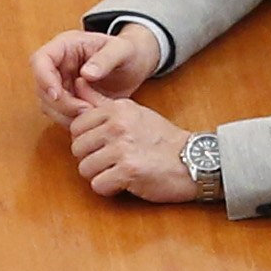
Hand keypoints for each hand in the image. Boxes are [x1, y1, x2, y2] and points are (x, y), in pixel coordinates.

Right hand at [28, 24, 163, 116]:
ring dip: (65, 114)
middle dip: (60, 103)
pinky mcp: (67, 99)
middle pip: (42, 87)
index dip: (44, 79)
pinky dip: (72, 120)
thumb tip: (86, 74)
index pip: (40, 60)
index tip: (57, 95)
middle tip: (84, 110)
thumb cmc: (128, 51)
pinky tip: (91, 119)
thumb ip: (106, 59)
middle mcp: (58, 65)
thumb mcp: (122, 50)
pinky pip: (60, 114)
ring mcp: (61, 83)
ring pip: (48, 104)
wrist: (135, 65)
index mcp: (65, 46)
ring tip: (92, 114)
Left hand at [64, 96, 212, 204]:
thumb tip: (77, 81)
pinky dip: (109, 189)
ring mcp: (122, 148)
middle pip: (77, 149)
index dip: (87, 141)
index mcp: (117, 108)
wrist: (194, 159)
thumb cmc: (162, 139)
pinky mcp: (128, 171)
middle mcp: (118, 125)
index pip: (76, 127)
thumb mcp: (133, 113)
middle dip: (91, 159)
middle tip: (113, 161)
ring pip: (85, 169)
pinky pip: (98, 185)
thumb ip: (101, 101)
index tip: (104, 145)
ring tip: (119, 171)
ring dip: (99, 175)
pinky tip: (125, 182)